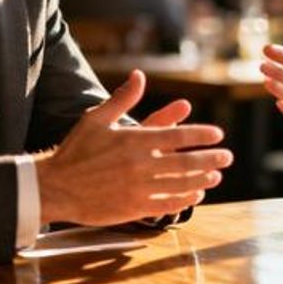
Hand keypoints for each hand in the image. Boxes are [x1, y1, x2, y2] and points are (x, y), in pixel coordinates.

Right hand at [36, 71, 232, 224]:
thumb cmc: (77, 150)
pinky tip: (195, 194)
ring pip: (180, 184)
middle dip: (210, 158)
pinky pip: (166, 204)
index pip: (177, 136)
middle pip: (185, 162)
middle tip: (227, 156)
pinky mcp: (133, 208)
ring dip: (202, 179)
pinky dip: (184, 199)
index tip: (217, 135)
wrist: (55, 186)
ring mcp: (138, 188)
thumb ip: (123, 98)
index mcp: (134, 140)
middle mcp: (140, 164)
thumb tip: (139, 75)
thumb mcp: (97, 118)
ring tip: (216, 175)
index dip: (201, 135)